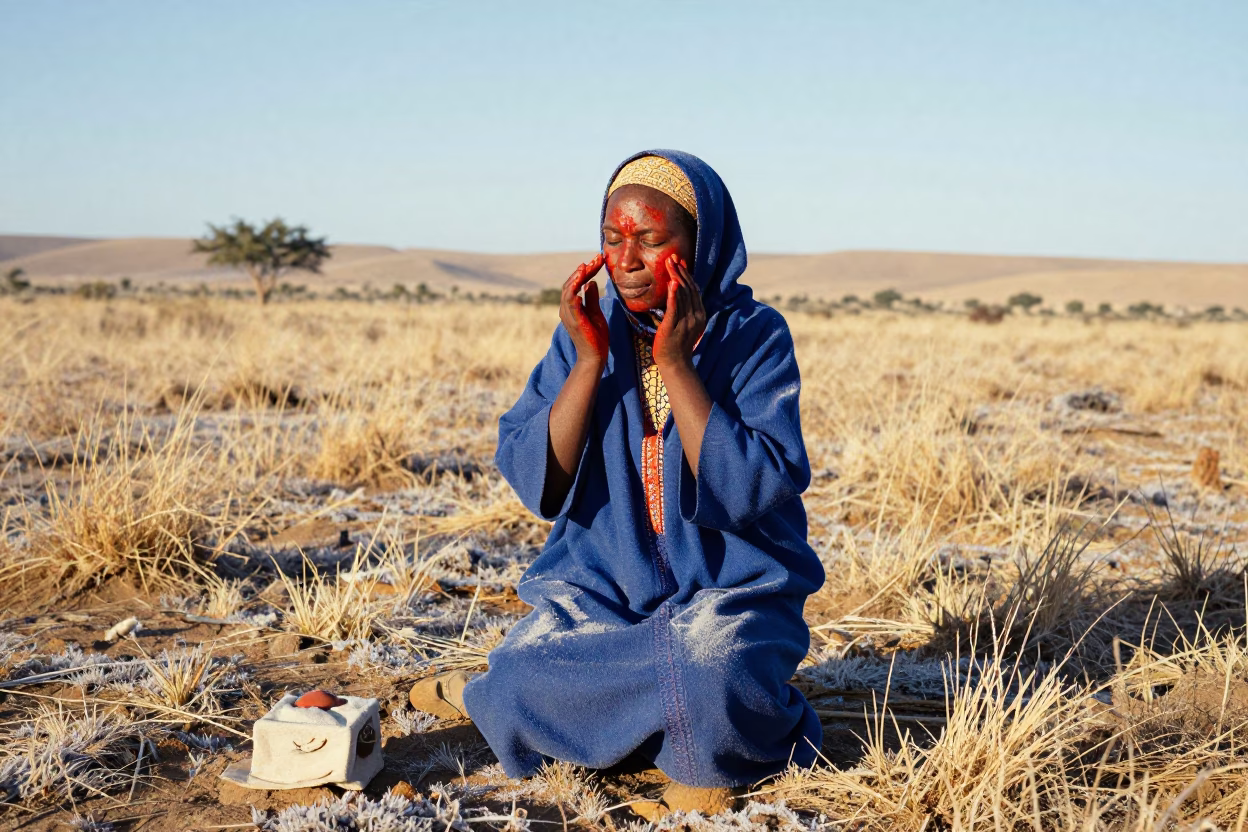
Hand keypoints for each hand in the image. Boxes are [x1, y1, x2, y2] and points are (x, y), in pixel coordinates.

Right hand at [559, 253, 607, 364]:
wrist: (595, 356)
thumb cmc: (596, 336)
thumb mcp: (595, 312)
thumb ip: (592, 298)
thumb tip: (591, 282)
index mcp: (571, 307)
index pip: (575, 284)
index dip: (585, 272)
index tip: (597, 260)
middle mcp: (566, 309)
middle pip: (571, 284)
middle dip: (583, 270)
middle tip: (596, 259)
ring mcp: (568, 315)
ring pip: (568, 291)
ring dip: (577, 277)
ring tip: (586, 266)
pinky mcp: (574, 321)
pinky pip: (571, 303)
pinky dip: (574, 291)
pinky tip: (583, 282)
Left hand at [653, 255, 705, 369]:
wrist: (675, 364)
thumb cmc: (676, 344)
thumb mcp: (684, 323)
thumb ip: (683, 309)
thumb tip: (677, 292)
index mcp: (700, 314)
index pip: (694, 289)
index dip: (687, 274)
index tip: (680, 261)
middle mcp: (696, 316)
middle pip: (689, 289)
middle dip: (680, 271)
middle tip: (673, 257)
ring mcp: (686, 322)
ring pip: (683, 295)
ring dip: (676, 277)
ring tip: (669, 264)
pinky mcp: (674, 327)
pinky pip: (675, 308)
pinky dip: (674, 294)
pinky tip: (672, 283)